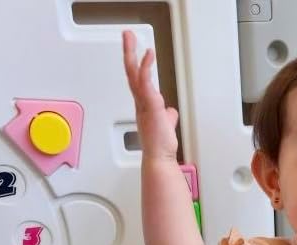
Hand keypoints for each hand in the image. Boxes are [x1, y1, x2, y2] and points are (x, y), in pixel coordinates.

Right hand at [122, 30, 178, 159]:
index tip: (135, 50)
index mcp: (143, 104)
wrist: (159, 157)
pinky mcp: (150, 105)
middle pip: (131, 72)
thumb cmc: (160, 144)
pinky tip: (148, 55)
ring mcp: (144, 103)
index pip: (137, 79)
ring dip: (132, 54)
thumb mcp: (165, 124)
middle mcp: (141, 102)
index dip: (136, 64)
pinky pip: (146, 82)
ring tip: (130, 37)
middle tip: (126, 35)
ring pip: (134, 74)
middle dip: (128, 52)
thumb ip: (166, 115)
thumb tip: (170, 112)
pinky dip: (146, 67)